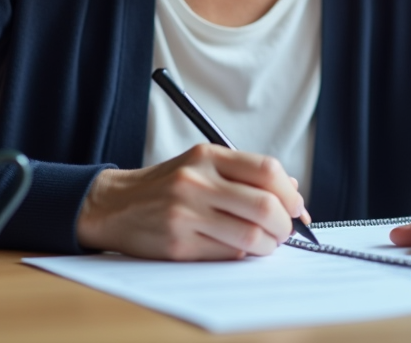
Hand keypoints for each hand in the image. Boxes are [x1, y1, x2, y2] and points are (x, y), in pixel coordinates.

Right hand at [76, 143, 308, 259]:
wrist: (115, 205)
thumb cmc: (167, 186)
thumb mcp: (202, 165)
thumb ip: (246, 173)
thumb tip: (293, 191)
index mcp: (207, 155)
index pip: (267, 170)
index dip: (290, 193)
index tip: (296, 207)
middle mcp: (197, 181)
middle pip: (265, 206)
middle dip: (285, 225)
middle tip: (284, 231)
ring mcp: (186, 213)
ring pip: (251, 235)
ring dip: (268, 245)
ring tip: (264, 243)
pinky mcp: (178, 244)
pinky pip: (227, 254)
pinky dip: (242, 254)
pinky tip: (236, 247)